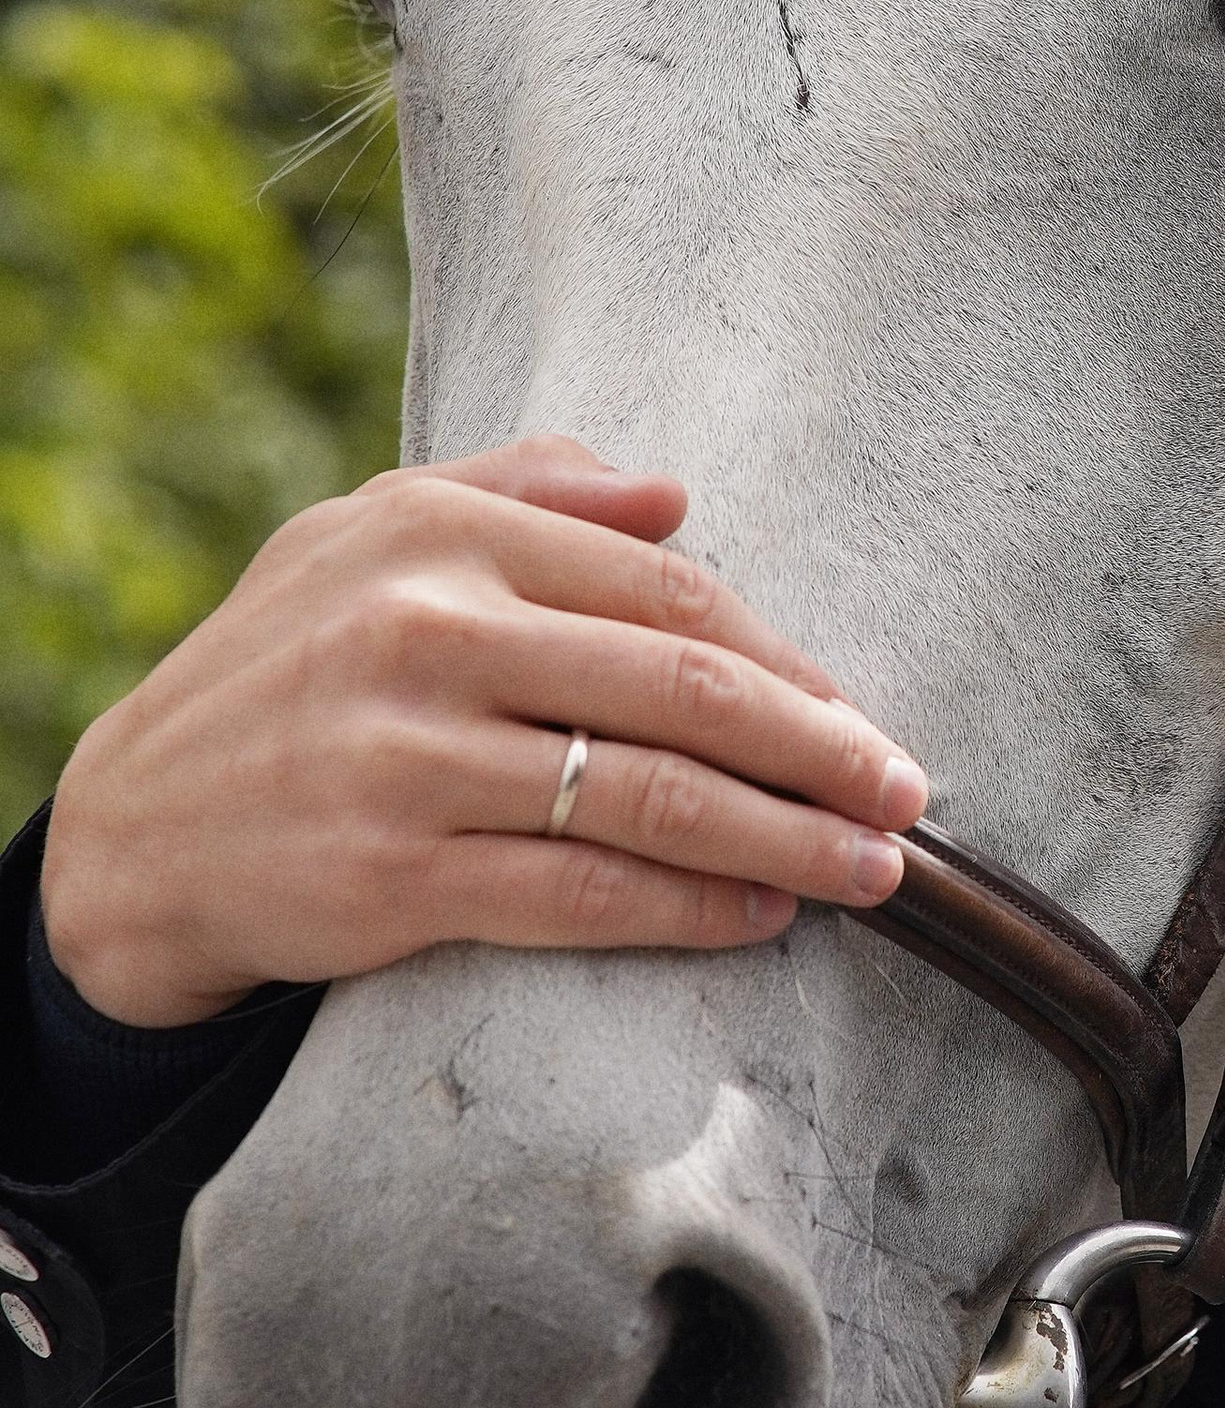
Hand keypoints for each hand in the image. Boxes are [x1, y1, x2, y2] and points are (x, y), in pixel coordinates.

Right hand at [39, 437, 927, 1027]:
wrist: (135, 829)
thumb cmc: (291, 668)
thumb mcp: (371, 534)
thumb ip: (525, 490)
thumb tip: (676, 493)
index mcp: (441, 534)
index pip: (668, 589)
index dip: (788, 659)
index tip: (862, 714)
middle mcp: (425, 632)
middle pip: (682, 688)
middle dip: (819, 750)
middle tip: (906, 794)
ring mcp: (405, 757)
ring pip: (648, 798)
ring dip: (785, 841)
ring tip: (872, 873)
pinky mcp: (389, 875)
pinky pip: (579, 893)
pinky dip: (690, 909)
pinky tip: (760, 917)